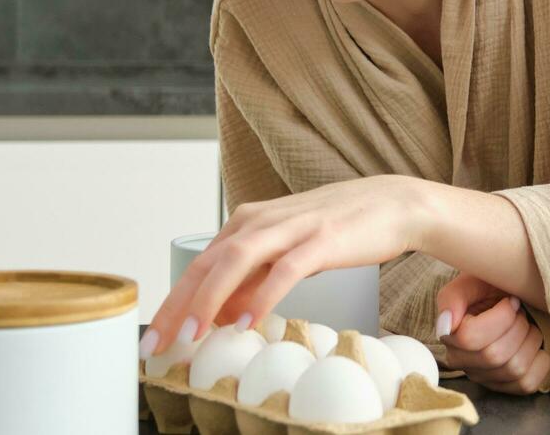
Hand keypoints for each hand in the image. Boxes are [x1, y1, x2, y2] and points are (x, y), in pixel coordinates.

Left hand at [141, 174, 433, 355]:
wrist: (395, 204)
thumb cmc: (340, 229)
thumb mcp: (286, 251)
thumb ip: (254, 278)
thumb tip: (221, 313)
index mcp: (248, 223)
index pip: (198, 266)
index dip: (172, 302)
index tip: (154, 337)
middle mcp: (261, 220)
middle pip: (205, 265)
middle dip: (176, 306)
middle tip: (156, 344)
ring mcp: (290, 228)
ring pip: (235, 262)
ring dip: (208, 301)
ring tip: (191, 336)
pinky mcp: (320, 240)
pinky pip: (283, 271)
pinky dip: (261, 298)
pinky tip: (246, 323)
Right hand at [434, 273, 549, 393]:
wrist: (510, 297)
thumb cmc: (490, 287)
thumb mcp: (471, 281)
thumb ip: (453, 298)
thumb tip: (447, 326)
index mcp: (450, 335)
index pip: (470, 338)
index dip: (500, 317)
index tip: (511, 301)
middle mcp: (462, 361)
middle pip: (495, 355)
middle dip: (518, 327)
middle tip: (520, 313)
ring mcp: (484, 377)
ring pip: (514, 369)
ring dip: (531, 340)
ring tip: (527, 326)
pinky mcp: (506, 386)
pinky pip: (527, 384)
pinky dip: (539, 361)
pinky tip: (534, 346)